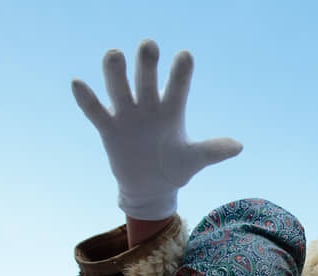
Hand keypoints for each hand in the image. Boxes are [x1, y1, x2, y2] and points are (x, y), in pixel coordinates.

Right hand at [72, 39, 241, 219]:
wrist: (150, 188)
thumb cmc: (175, 168)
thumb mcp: (194, 160)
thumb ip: (213, 150)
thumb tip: (239, 146)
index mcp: (172, 110)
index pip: (178, 86)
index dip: (181, 72)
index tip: (185, 55)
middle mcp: (148, 106)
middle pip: (146, 79)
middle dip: (147, 63)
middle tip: (149, 45)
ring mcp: (127, 115)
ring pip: (119, 88)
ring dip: (116, 72)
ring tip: (114, 54)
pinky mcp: (108, 128)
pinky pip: (95, 111)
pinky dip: (86, 99)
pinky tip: (79, 83)